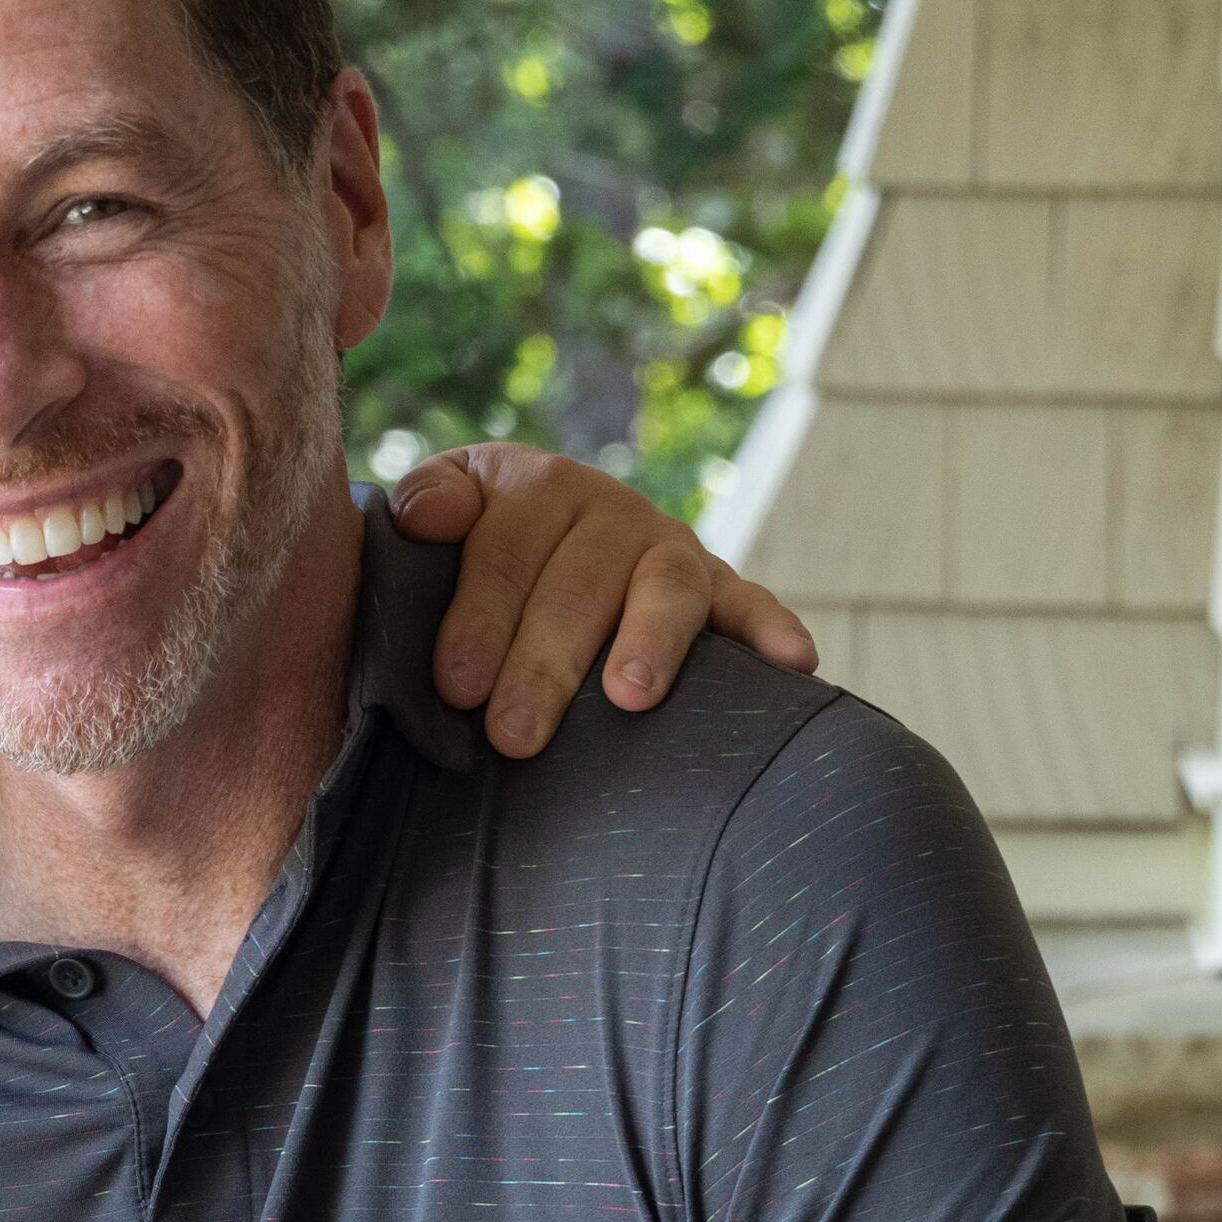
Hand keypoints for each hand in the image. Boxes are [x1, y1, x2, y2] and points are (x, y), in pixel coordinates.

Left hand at [387, 441, 817, 755]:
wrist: (544, 525)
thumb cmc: (474, 539)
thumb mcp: (446, 500)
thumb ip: (428, 500)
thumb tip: (428, 516)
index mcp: (536, 487)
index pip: (505, 552)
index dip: (480, 617)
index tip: (456, 686)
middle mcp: (610, 510)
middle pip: (578, 586)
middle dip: (545, 662)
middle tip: (513, 734)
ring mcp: (670, 548)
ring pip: (665, 590)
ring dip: (650, 642)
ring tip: (629, 698)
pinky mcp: (719, 586)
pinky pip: (751, 602)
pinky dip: (772, 628)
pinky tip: (793, 662)